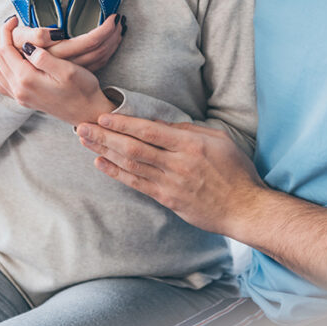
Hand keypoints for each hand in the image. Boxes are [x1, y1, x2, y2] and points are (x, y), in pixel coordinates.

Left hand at [0, 18, 116, 124]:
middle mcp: (18, 89)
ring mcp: (19, 96)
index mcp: (27, 79)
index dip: (6, 32)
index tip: (14, 19)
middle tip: (8, 24)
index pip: (5, 50)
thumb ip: (43, 57)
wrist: (87, 113)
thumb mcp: (67, 70)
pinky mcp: (23, 99)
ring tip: (2, 37)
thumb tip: (26, 46)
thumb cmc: (82, 90)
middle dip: (0, 38)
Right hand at [11, 14, 125, 72]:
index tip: (109, 17)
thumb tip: (52, 34)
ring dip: (114, 40)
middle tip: (119, 19)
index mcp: (55, 56)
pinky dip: (108, 50)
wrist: (19, 71)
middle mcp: (66, 65)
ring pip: (101, 57)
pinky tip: (113, 40)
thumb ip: (34, 35)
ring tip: (119, 25)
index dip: (103, 30)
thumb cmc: (16, 50)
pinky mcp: (74, 72)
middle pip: (99, 51)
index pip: (89, 42)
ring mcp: (71, 71)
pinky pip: (98, 63)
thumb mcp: (20, 40)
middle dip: (112, 34)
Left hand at [75, 115, 264, 235]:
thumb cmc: (235, 171)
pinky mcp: (168, 199)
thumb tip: (162, 125)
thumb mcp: (219, 140)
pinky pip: (136, 184)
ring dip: (105, 152)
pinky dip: (117, 174)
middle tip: (81, 127)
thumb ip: (189, 130)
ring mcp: (170, 184)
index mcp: (190, 145)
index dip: (124, 123)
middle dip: (104, 136)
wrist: (245, 208)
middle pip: (133, 147)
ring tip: (85, 142)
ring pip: (130, 165)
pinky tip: (101, 164)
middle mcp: (177, 164)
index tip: (103, 116)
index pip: (149, 131)